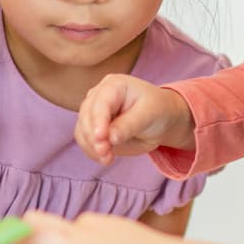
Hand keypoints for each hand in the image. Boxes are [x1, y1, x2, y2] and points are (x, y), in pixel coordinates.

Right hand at [75, 75, 193, 164]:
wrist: (160, 120)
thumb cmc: (157, 110)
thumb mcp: (149, 115)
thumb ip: (129, 125)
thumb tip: (110, 138)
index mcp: (114, 85)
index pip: (100, 102)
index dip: (98, 120)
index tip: (101, 138)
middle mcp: (99, 95)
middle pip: (86, 116)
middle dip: (93, 137)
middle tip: (105, 153)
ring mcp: (94, 112)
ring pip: (82, 130)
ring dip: (91, 147)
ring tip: (107, 159)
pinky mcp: (93, 127)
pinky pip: (85, 141)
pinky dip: (92, 151)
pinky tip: (105, 158)